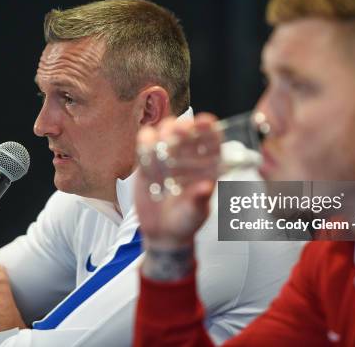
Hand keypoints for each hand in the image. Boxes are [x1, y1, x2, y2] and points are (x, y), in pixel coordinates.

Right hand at [135, 113, 220, 250]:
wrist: (164, 232)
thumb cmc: (187, 221)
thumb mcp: (196, 212)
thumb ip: (199, 200)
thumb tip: (206, 187)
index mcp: (206, 164)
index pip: (210, 140)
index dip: (208, 128)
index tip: (206, 122)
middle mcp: (187, 157)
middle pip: (186, 131)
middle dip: (183, 126)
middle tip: (181, 128)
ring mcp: (166, 158)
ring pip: (164, 133)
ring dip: (163, 132)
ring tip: (163, 141)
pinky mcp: (147, 163)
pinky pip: (144, 146)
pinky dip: (145, 144)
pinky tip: (146, 150)